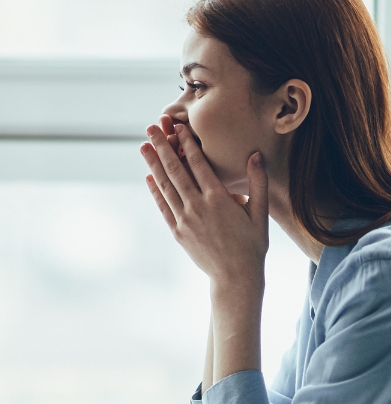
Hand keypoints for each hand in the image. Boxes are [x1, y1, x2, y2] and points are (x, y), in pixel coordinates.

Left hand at [140, 122, 268, 289]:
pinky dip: (155, 191)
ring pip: (165, 185)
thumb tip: (256, 154)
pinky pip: (163, 206)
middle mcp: (198, 206)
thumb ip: (258, 182)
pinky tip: (148, 177)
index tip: (178, 127)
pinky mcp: (177, 231)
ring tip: (144, 146)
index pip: (198, 163)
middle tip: (151, 128)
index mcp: (219, 198)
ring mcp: (184, 219)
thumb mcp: (260, 212)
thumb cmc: (252, 244)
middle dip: (162, 146)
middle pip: (176, 169)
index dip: (186, 142)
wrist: (235, 276)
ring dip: (153, 164)